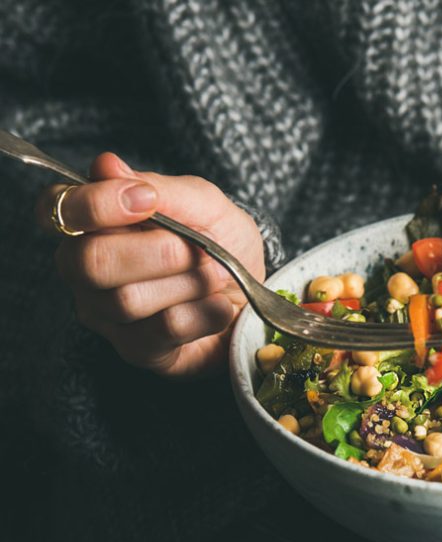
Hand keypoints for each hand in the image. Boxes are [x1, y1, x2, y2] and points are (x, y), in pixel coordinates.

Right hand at [39, 153, 264, 376]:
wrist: (257, 292)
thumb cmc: (222, 243)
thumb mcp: (204, 205)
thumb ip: (160, 188)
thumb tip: (106, 165)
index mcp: (92, 223)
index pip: (58, 209)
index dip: (96, 205)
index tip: (147, 200)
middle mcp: (85, 270)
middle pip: (91, 262)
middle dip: (158, 251)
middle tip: (200, 248)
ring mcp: (107, 315)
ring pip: (129, 300)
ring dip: (190, 282)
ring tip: (217, 276)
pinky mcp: (138, 350)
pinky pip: (164, 330)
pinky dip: (205, 313)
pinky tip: (219, 307)